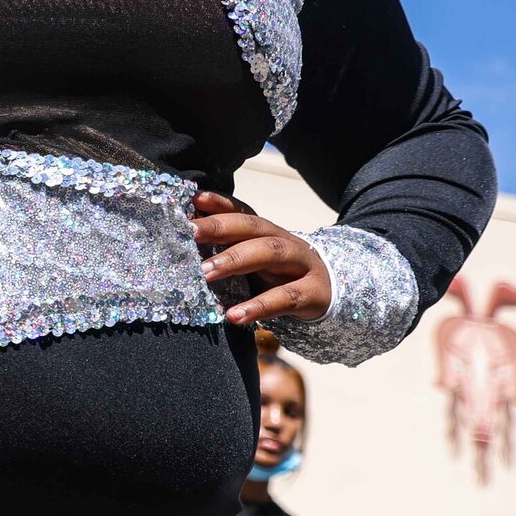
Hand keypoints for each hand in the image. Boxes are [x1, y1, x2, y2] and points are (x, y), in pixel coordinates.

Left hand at [193, 193, 331, 327]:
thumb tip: (185, 242)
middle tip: (188, 233)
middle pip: (253, 227)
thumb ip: (228, 250)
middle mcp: (285, 242)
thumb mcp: (256, 261)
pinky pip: (285, 298)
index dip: (221, 203)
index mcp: (268, 232)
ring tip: (205, 273)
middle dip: (220, 227)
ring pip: (270, 253)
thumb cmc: (281, 277)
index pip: (243, 211)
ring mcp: (302, 265)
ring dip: (235, 260)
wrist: (331, 296)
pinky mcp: (314, 293)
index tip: (194, 199)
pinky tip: (234, 316)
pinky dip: (259, 306)